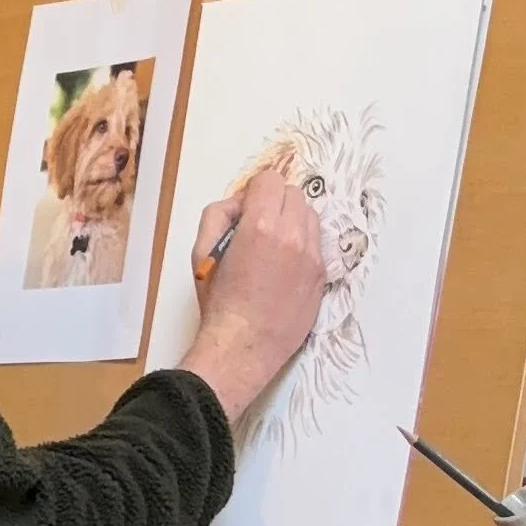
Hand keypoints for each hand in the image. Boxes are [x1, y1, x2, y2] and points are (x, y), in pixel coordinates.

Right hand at [177, 169, 325, 423]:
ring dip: (293, 220)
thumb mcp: (202, 252)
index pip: (270, 180)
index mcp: (260, 226)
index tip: (247, 208)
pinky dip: (303, 243)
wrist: (243, 346)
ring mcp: (312, 256)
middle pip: (294, 194)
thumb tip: (241, 202)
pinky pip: (317, 242)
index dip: (255, 191)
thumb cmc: (219, 302)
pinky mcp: (323, 274)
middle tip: (259, 226)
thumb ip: (219, 215)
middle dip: (275, 203)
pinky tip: (286, 264)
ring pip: (310, 215)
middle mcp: (292, 235)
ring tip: (275, 245)